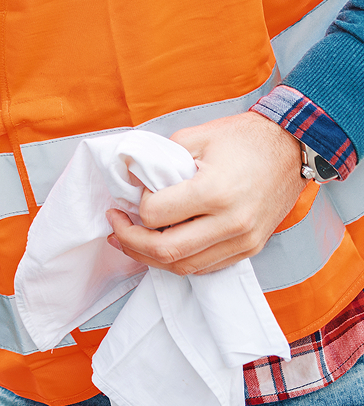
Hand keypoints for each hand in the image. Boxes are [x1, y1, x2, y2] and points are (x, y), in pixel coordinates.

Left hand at [105, 111, 306, 275]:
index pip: (156, 215)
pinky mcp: (251, 249)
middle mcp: (232, 223)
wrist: (291, 148)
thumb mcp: (193, 137)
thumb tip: (130, 181)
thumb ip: (158, 160)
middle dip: (130, 241)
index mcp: (215, 192)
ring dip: (150, 258)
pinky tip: (161, 246)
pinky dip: (178, 261)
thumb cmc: (242, 138)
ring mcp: (244, 241)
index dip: (135, 207)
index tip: (131, 195)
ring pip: (185, 267)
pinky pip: (205, 267)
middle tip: (114, 225)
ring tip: (128, 240)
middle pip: (166, 251)